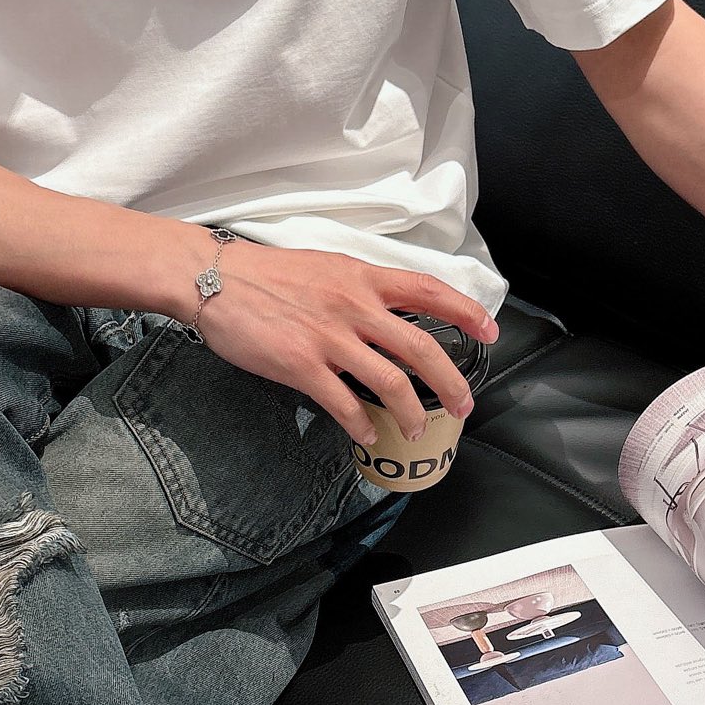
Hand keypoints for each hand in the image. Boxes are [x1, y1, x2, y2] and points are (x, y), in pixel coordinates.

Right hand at [190, 240, 498, 448]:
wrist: (215, 280)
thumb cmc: (267, 275)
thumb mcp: (326, 268)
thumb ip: (360, 291)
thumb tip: (387, 317)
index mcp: (362, 278)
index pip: (429, 291)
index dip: (466, 312)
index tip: (490, 331)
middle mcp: (354, 306)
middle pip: (421, 346)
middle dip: (451, 381)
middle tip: (464, 405)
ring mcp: (329, 337)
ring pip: (390, 382)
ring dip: (411, 413)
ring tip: (417, 430)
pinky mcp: (301, 365)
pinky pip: (344, 403)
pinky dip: (362, 424)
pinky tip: (368, 435)